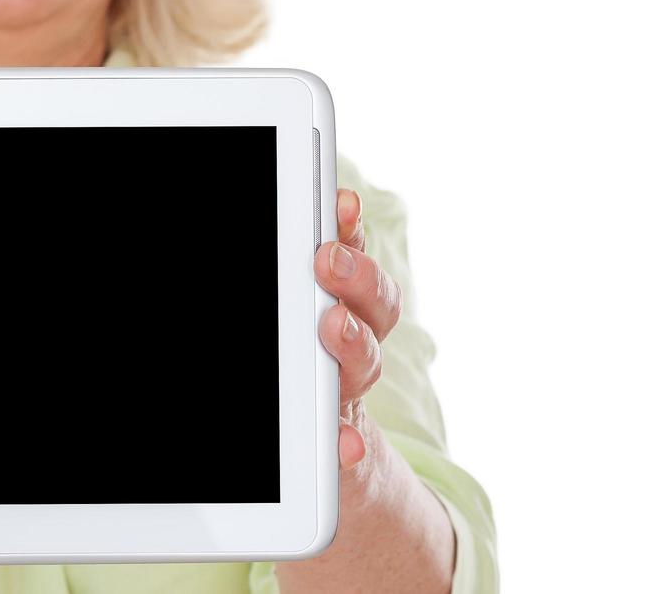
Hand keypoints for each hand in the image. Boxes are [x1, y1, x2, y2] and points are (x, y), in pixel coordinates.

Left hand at [314, 188, 402, 478]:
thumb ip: (289, 284)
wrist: (328, 457)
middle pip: (371, 303)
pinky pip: (349, 448)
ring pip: (365, 363)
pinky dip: (348, 446)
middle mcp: (350, 343)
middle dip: (355, 277)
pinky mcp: (343, 448)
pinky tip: (345, 445)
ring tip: (336, 329)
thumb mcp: (293, 325)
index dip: (349, 229)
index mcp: (336, 304)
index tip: (342, 203)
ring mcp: (348, 394)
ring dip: (354, 344)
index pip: (350, 256)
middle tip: (329, 261)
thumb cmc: (295, 372)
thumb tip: (316, 225)